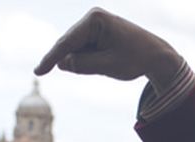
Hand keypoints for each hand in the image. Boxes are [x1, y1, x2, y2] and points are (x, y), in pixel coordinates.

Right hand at [33, 8, 181, 87]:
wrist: (157, 55)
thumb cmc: (136, 59)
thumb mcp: (107, 66)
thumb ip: (82, 65)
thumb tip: (62, 63)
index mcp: (95, 20)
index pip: (67, 42)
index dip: (51, 59)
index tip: (38, 72)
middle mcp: (92, 16)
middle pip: (71, 45)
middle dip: (78, 61)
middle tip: (105, 63)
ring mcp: (94, 22)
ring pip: (77, 49)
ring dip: (87, 60)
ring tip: (112, 60)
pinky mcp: (97, 30)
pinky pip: (85, 49)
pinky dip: (91, 58)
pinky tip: (110, 58)